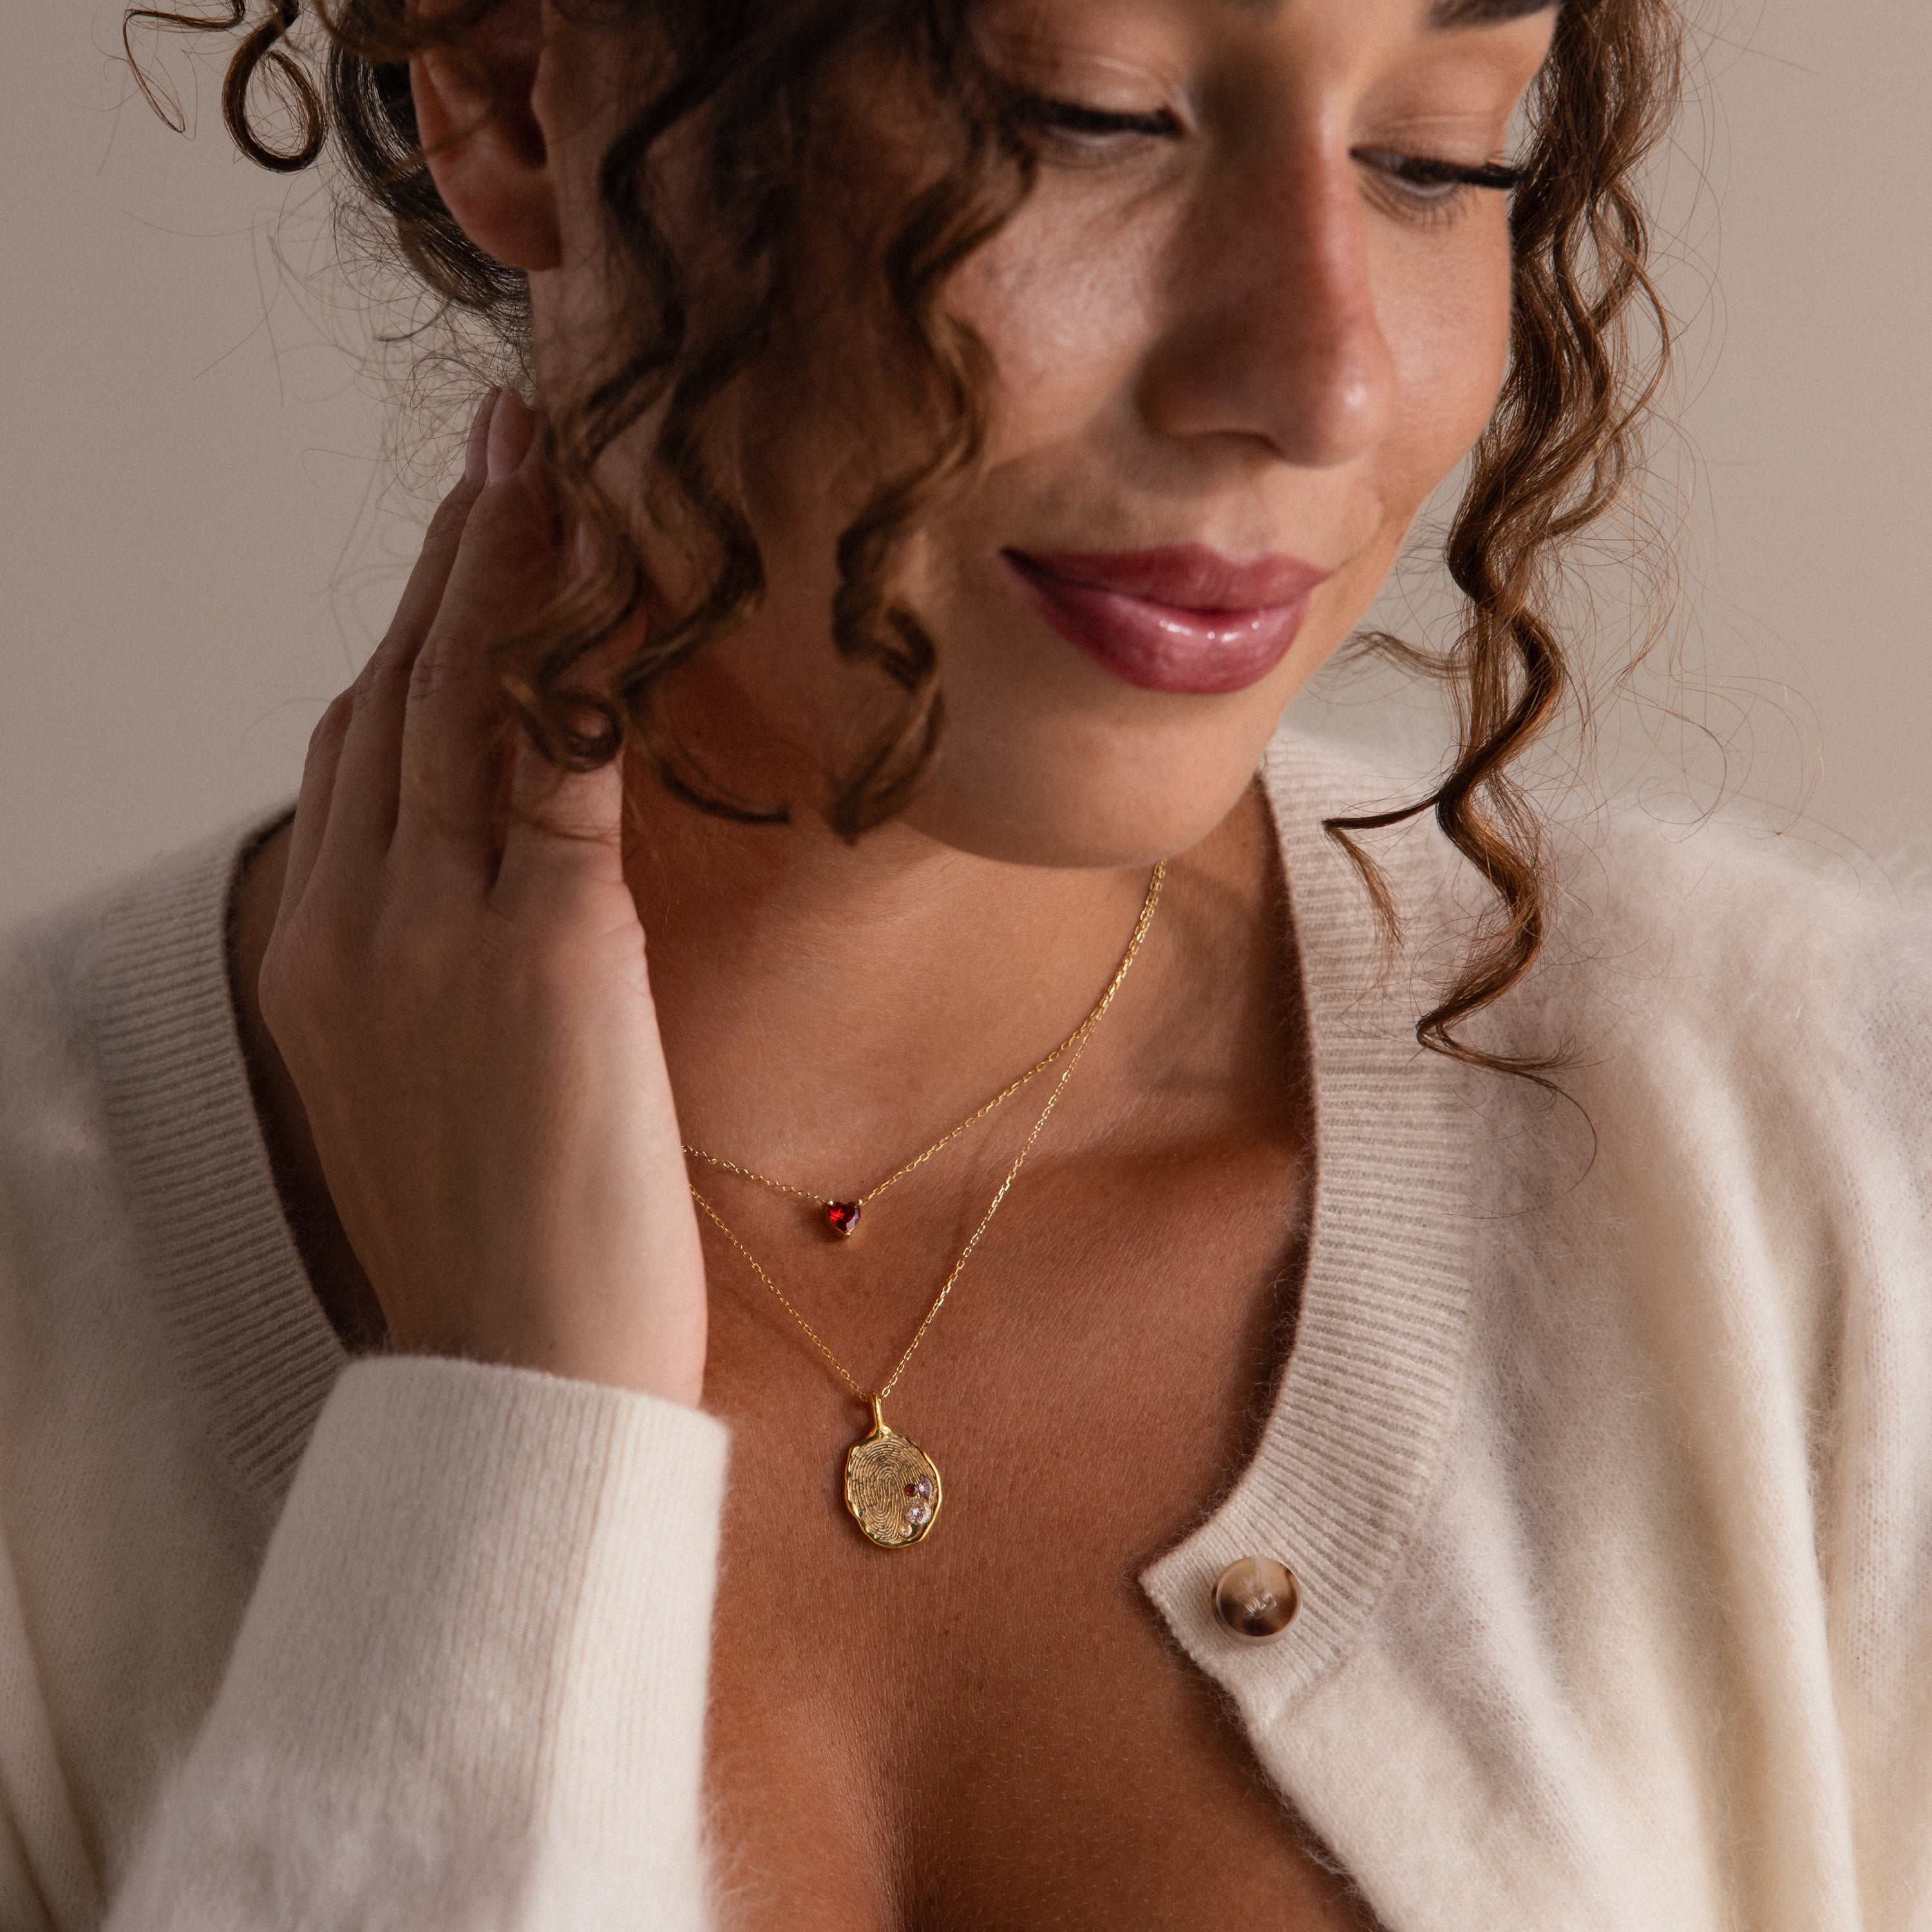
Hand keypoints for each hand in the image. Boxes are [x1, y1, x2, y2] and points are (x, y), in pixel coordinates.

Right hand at [258, 390, 707, 1406]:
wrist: (522, 1379)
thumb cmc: (507, 1254)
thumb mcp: (439, 1092)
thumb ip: (452, 974)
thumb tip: (518, 897)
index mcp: (320, 962)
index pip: (359, 755)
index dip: (412, 639)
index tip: (464, 553)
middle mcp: (352, 926)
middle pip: (396, 697)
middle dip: (451, 562)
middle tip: (506, 445)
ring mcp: (431, 932)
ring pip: (457, 701)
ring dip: (506, 567)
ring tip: (549, 460)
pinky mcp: (538, 950)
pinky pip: (554, 762)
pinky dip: (581, 659)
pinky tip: (616, 574)